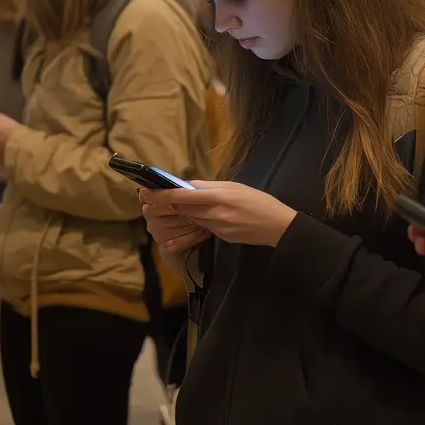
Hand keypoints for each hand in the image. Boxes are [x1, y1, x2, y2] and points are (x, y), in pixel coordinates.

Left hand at [147, 180, 296, 247]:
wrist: (278, 226)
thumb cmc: (260, 202)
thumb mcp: (236, 187)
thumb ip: (211, 187)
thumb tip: (189, 186)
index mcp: (219, 197)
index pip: (183, 196)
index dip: (163, 195)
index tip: (147, 193)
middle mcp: (215, 214)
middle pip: (184, 209)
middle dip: (169, 204)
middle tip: (151, 198)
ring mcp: (218, 228)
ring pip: (193, 219)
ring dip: (186, 213)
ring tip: (181, 205)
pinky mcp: (222, 238)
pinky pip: (204, 228)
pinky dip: (200, 222)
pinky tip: (205, 217)